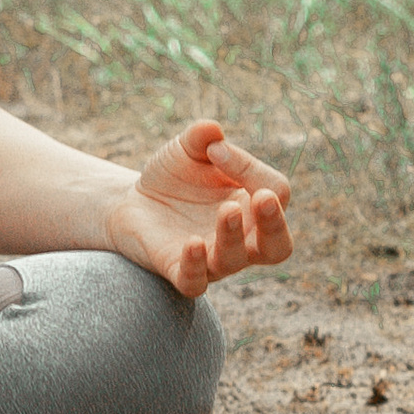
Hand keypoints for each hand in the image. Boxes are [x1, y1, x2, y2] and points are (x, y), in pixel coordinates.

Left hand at [105, 118, 293, 297]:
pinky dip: (195, 266)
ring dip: (233, 236)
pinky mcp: (180, 271)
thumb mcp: (185, 150)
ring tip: (226, 210)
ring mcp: (214, 259)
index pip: (275, 191)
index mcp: (254, 206)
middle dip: (275, 223)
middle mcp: (243, 239)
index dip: (250, 168)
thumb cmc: (175, 178)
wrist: (134, 203)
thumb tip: (213, 131)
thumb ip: (200, 138)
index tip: (214, 150)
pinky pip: (195, 282)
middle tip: (265, 198)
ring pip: (236, 260)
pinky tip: (191, 243)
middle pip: (278, 246)